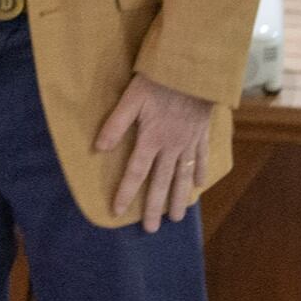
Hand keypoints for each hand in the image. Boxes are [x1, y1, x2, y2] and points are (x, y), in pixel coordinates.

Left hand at [95, 73, 213, 231]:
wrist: (193, 71)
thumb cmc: (158, 82)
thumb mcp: (130, 100)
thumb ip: (115, 125)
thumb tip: (98, 148)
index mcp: (151, 140)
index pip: (135, 172)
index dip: (126, 192)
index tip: (118, 211)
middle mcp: (171, 147)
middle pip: (161, 182)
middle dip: (155, 207)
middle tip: (152, 229)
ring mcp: (189, 142)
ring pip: (183, 177)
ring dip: (179, 198)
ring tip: (177, 218)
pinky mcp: (202, 134)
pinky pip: (202, 158)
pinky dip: (200, 172)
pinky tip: (199, 185)